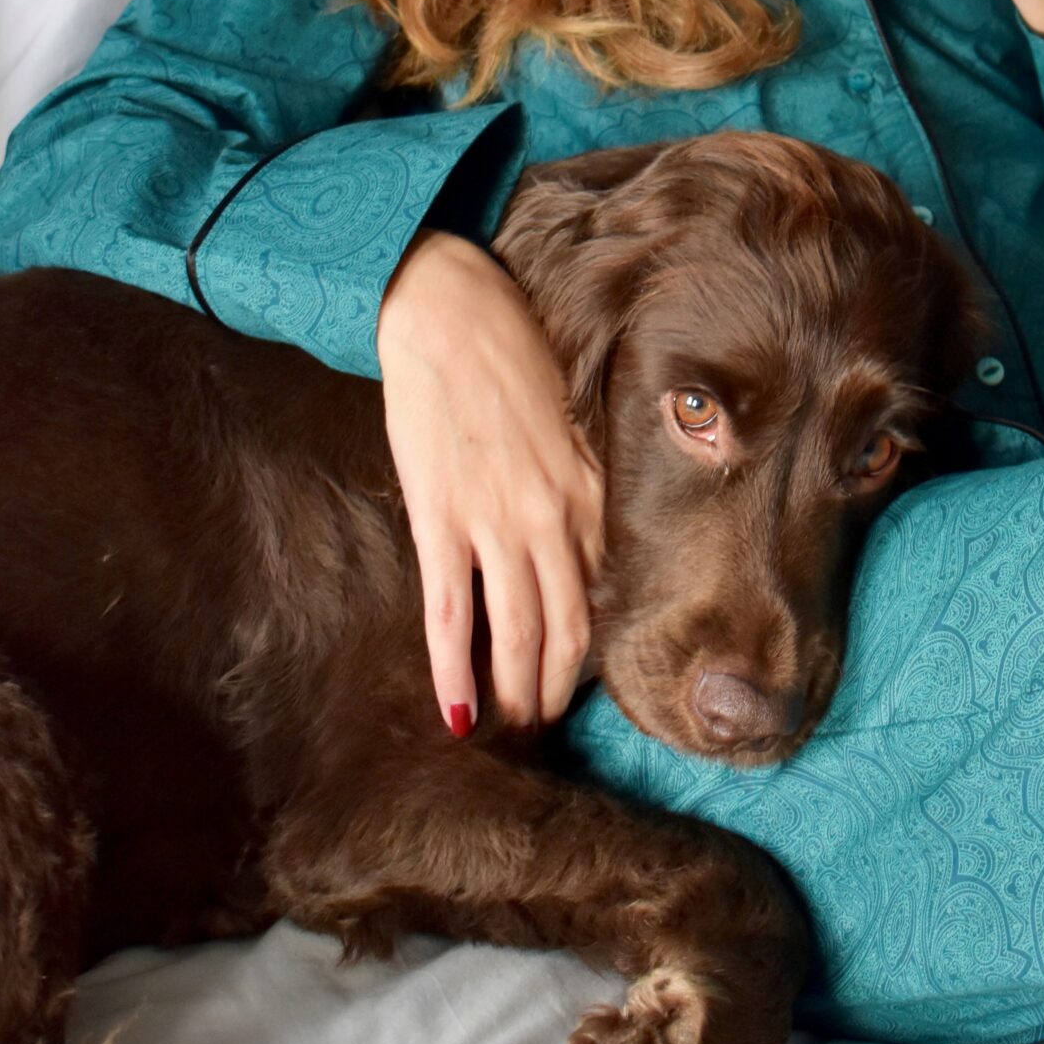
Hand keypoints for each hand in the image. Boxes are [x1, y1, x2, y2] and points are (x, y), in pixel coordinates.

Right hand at [377, 227, 604, 736]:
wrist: (450, 311)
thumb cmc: (512, 353)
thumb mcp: (572, 417)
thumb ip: (584, 475)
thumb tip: (589, 531)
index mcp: (590, 489)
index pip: (603, 590)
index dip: (592, 646)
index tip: (582, 678)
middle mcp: (553, 515)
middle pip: (566, 628)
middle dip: (557, 688)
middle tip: (547, 728)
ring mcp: (495, 521)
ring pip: (515, 632)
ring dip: (515, 692)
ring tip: (512, 732)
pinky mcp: (441, 518)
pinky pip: (449, 611)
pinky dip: (454, 668)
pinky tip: (455, 710)